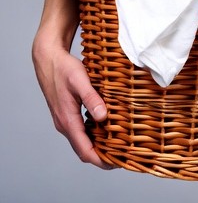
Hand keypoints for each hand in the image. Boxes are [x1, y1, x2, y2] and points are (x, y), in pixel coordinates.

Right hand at [33, 42, 111, 168]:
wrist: (48, 60)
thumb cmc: (64, 69)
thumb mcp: (80, 81)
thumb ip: (91, 99)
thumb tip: (103, 117)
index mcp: (68, 120)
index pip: (84, 150)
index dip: (100, 160)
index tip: (117, 163)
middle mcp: (65, 124)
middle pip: (83, 149)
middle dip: (102, 155)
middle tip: (123, 155)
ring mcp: (65, 120)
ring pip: (82, 140)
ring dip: (98, 145)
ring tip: (118, 143)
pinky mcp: (67, 113)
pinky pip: (80, 130)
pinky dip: (93, 134)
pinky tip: (106, 126)